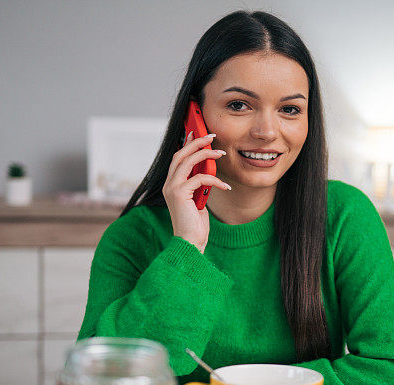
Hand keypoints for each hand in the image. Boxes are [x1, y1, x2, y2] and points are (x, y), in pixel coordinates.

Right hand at [163, 131, 230, 253]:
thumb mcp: (198, 199)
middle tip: (211, 136)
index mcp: (171, 185)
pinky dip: (215, 180)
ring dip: (206, 154)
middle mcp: (168, 184)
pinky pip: (199, 178)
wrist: (190, 242)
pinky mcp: (179, 194)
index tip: (197, 133)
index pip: (177, 158)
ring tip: (221, 153)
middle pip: (180, 155)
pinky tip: (225, 186)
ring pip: (188, 161)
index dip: (187, 143)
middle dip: (196, 143)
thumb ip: (198, 184)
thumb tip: (207, 168)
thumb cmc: (195, 224)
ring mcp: (172, 188)